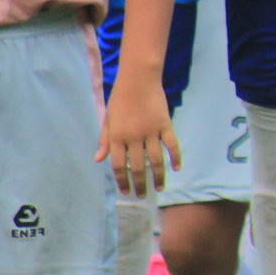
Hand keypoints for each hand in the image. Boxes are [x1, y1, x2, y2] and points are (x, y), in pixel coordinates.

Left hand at [97, 77, 178, 195]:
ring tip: (159, 188)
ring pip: (156, 160)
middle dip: (140, 183)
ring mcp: (151, 131)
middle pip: (138, 167)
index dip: (123, 180)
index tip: (126, 191)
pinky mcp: (165, 125)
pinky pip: (172, 145)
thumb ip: (105, 141)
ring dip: (158, 176)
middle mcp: (134, 137)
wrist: (139, 79)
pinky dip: (175, 157)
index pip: (119, 165)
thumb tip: (99, 160)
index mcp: (117, 136)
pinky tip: (176, 168)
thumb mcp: (108, 119)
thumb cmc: (120, 98)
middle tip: (143, 195)